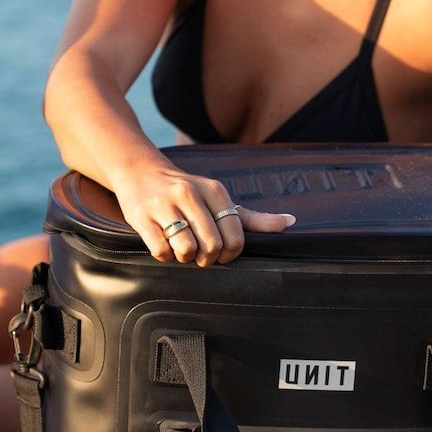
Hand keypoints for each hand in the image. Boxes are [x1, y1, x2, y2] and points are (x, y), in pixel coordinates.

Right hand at [115, 164, 294, 266]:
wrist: (140, 172)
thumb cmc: (186, 191)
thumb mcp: (219, 198)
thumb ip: (252, 217)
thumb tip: (291, 222)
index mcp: (214, 190)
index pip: (234, 235)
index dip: (230, 253)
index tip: (222, 253)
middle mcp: (189, 194)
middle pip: (211, 246)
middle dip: (208, 259)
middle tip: (201, 254)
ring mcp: (164, 204)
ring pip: (186, 250)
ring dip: (185, 257)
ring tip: (181, 247)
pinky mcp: (142, 216)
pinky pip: (161, 251)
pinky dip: (164, 255)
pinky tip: (163, 242)